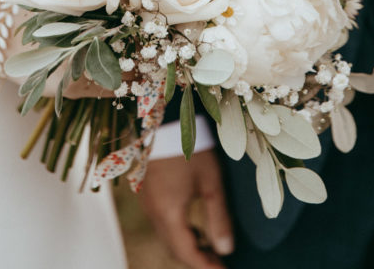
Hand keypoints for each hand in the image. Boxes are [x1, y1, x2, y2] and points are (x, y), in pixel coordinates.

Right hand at [140, 151, 234, 268]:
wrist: (165, 120)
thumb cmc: (191, 149)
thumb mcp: (211, 182)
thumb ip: (218, 217)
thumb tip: (226, 250)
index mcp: (168, 214)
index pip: (187, 254)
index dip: (205, 267)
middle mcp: (154, 213)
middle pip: (174, 249)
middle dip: (197, 260)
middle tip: (219, 263)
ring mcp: (148, 203)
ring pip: (167, 237)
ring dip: (188, 247)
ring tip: (211, 247)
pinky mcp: (147, 194)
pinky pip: (162, 224)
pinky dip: (178, 233)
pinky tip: (194, 228)